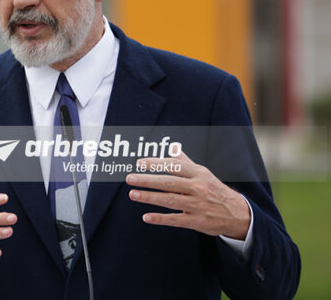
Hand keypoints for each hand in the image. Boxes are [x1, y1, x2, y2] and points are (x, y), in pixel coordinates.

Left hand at [125, 151, 249, 239]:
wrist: (237, 213)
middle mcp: (198, 187)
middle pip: (169, 182)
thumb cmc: (214, 190)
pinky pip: (176, 219)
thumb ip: (185, 162)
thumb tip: (173, 147)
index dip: (156, 164)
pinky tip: (146, 217)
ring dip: (150, 197)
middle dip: (148, 180)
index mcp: (198, 173)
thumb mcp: (203, 173)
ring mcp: (198, 205)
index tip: (140, 163)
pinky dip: (160, 218)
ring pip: (170, 200)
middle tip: (130, 178)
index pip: (174, 166)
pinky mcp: (197, 221)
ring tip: (133, 194)